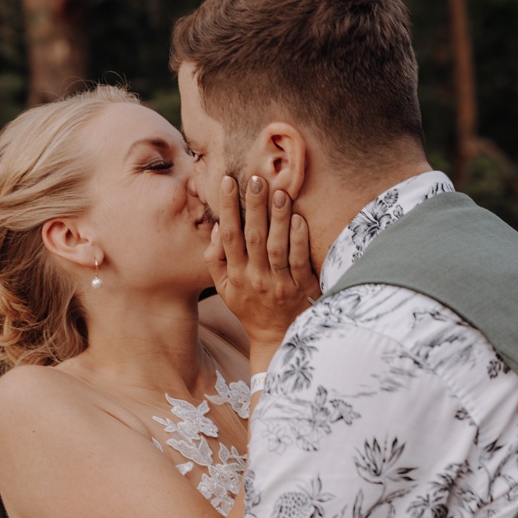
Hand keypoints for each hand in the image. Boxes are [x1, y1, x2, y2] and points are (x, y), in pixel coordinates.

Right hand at [205, 175, 320, 353]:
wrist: (276, 338)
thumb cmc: (249, 306)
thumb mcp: (224, 288)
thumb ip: (215, 259)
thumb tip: (217, 227)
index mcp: (235, 275)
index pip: (229, 235)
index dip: (227, 207)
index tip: (227, 181)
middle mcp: (255, 278)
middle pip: (252, 237)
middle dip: (253, 206)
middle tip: (256, 179)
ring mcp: (279, 284)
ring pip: (276, 247)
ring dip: (277, 219)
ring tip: (279, 192)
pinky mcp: (301, 288)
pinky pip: (299, 261)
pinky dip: (298, 240)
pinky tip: (298, 219)